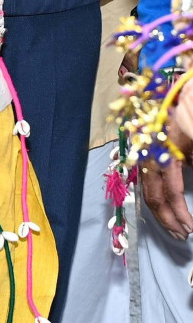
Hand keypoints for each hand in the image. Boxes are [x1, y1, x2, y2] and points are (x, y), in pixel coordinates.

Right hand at [139, 120, 192, 239]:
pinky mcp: (144, 153)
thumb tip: (192, 175)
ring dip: (160, 211)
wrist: (170, 93)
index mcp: (165, 153)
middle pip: (152, 195)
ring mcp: (144, 154)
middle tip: (182, 237)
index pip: (171, 192)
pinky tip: (164, 206)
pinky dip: (154, 197)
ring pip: (146, 190)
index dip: (180, 213)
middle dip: (167, 219)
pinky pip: (145, 180)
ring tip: (174, 228)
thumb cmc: (186, 114)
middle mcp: (150, 156)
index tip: (191, 229)